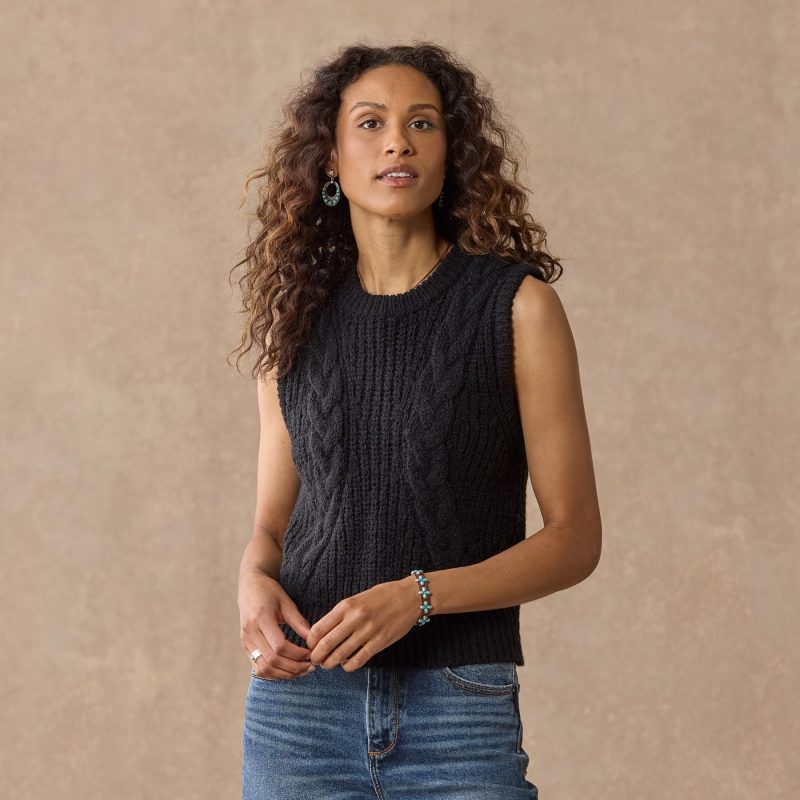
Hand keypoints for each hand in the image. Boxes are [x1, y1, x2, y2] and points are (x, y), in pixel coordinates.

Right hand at [239, 569, 315, 679]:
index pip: (279, 646)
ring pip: (263, 668)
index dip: (297, 654)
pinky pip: (257, 667)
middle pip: (272, 660)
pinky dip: (273, 673)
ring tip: (301, 671)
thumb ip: (298, 621)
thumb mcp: (286, 602)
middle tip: (310, 667)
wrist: (249, 586)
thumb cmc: (269, 591)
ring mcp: (245, 641)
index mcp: (261, 618)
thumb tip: (312, 639)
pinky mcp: (245, 646)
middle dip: (293, 668)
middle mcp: (250, 632)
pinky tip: (287, 671)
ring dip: (284, 674)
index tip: (311, 654)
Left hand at [305, 576, 421, 670]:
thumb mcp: (357, 599)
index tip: (310, 647)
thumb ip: (341, 614)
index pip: (318, 629)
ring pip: (340, 656)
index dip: (310, 642)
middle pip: (326, 645)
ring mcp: (368, 632)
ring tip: (328, 665)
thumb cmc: (382, 596)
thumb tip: (323, 634)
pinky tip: (347, 664)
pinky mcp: (379, 643)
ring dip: (330, 664)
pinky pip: (358, 661)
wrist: (409, 597)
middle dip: (316, 657)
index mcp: (346, 606)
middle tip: (315, 661)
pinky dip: (348, 666)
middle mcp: (355, 618)